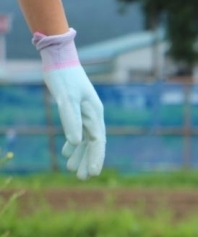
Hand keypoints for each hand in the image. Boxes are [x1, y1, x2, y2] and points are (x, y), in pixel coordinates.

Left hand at [33, 29, 105, 179]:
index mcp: (94, 114)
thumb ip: (71, 120)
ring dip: (80, 154)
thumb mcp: (66, 98)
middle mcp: (93, 115)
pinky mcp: (76, 110)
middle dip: (89, 160)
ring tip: (73, 170)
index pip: (98, 141)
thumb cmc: (63, 77)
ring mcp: (85, 113)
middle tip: (83, 178)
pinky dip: (72, 143)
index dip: (96, 157)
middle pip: (94, 143)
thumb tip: (76, 142)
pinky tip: (65, 153)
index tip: (93, 173)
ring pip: (86, 139)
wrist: (59, 58)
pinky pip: (78, 131)